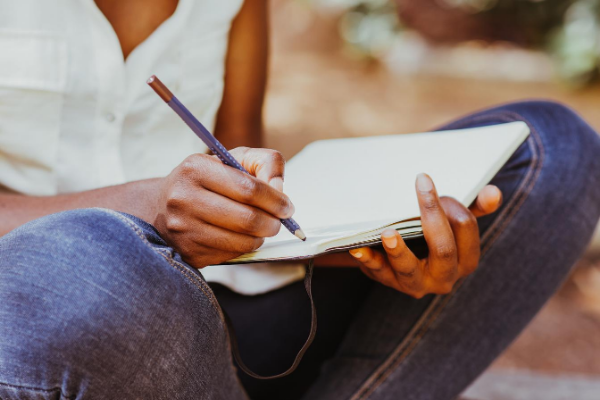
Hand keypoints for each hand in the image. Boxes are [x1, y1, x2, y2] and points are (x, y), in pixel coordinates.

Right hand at [153, 147, 292, 267]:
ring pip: (242, 241)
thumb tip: (279, 187)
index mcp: (196, 168)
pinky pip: (231, 255)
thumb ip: (264, 163)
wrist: (161, 207)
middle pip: (248, 219)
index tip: (287, 207)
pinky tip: (240, 237)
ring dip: (261, 237)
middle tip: (278, 221)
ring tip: (261, 228)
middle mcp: (184, 198)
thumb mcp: (233, 159)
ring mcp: (183, 229)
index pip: (249, 189)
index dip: (276, 200)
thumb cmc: (207, 180)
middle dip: (273, 223)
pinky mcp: (188, 252)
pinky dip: (244, 247)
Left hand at [350, 173, 501, 297]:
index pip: (465, 230)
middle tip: (422, 187)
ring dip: (398, 250)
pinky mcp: (387, 280)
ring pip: (409, 269)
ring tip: (389, 233)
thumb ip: (473, 209)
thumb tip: (494, 193)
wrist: (399, 258)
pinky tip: (358, 249)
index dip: (452, 205)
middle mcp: (444, 278)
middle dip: (433, 217)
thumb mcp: (453, 224)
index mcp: (466, 261)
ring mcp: (414, 283)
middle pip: (443, 249)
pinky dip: (368, 260)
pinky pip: (377, 271)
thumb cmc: (432, 236)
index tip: (430, 183)